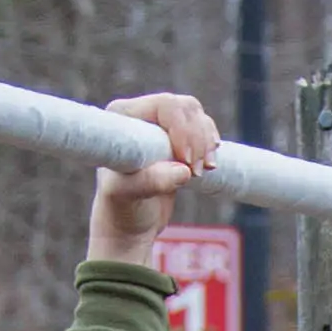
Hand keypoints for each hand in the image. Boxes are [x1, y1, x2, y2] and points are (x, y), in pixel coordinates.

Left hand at [88, 91, 224, 266]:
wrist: (130, 224)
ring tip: (201, 172)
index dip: (183, 128)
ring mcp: (161, 124)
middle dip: (198, 138)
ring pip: (198, 117)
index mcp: (123, 115)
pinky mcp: (178, 138)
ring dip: (207, 143)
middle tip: (196, 171)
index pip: (164, 106)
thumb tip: (183, 172)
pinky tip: (209, 165)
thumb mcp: (127, 196)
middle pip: (186, 108)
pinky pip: (204, 129)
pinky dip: (211, 146)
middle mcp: (141, 113)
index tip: (187, 161)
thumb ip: (150, 182)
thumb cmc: (121, 208)